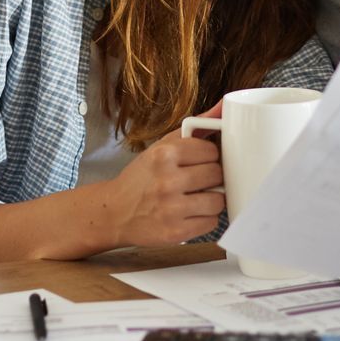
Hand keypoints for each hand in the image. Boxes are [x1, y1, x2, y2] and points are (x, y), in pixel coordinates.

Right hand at [103, 127, 225, 246]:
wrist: (115, 212)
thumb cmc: (142, 177)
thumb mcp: (162, 146)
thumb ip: (195, 126)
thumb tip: (224, 107)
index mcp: (163, 155)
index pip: (211, 151)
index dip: (208, 157)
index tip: (199, 162)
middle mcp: (166, 181)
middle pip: (216, 175)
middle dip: (210, 178)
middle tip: (197, 180)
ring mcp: (171, 209)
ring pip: (218, 201)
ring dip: (211, 199)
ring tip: (195, 197)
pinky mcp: (175, 233)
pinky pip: (211, 223)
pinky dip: (204, 218)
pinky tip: (189, 213)